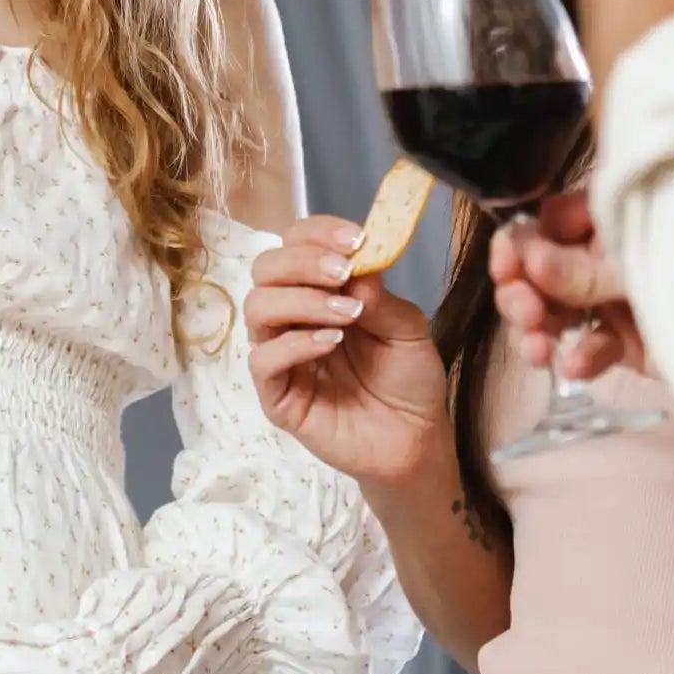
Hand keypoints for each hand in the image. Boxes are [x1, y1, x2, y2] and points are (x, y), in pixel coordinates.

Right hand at [246, 216, 449, 486]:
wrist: (416, 439)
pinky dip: (294, 344)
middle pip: (265, 269)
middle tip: (342, 273)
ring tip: (347, 314)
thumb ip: (379, 297)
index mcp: (320, 291)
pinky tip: (330, 343)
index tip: (354, 239)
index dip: (316, 234)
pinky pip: (263, 360)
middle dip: (301, 262)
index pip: (295, 245)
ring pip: (257, 307)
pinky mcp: (276, 395)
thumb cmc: (408, 379)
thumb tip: (356, 267)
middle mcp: (292, 317)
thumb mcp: (407, 328)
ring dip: (301, 300)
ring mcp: (280, 354)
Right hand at [490, 191, 644, 379]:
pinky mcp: (626, 341)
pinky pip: (587, 347)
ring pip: (554, 311)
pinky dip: (577, 358)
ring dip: (538, 331)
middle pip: (540, 270)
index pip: (547, 223)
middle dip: (523, 294)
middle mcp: (605, 254)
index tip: (506, 266)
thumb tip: (526, 259)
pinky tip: (574, 368)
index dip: (520, 245)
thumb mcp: (636, 269)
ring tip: (538, 352)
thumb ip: (580, 270)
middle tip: (526, 314)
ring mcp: (613, 298)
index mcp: (610, 219)